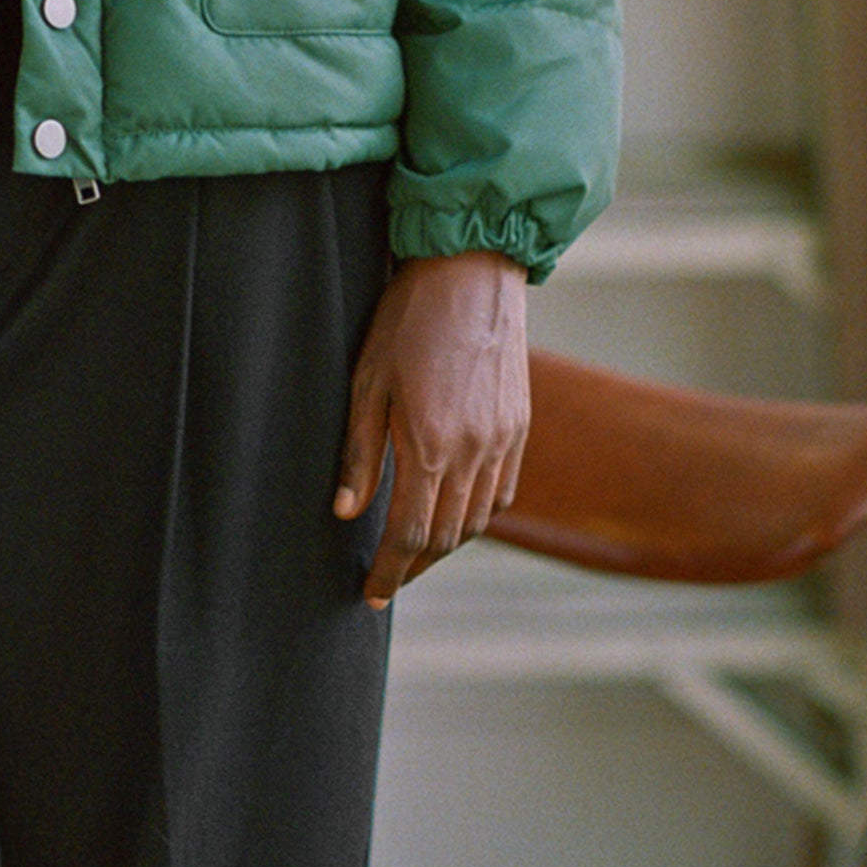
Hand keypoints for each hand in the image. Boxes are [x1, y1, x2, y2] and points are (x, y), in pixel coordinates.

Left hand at [333, 250, 529, 609]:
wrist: (471, 272)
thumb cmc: (406, 321)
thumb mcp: (366, 384)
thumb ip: (359, 453)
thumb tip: (347, 513)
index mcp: (431, 445)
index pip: (410, 534)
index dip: (388, 571)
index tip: (371, 594)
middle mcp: (475, 452)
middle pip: (445, 537)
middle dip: (413, 568)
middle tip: (385, 582)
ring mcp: (503, 441)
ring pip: (476, 521)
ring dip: (444, 548)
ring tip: (413, 558)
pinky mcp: (519, 426)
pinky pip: (502, 494)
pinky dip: (476, 518)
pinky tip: (453, 520)